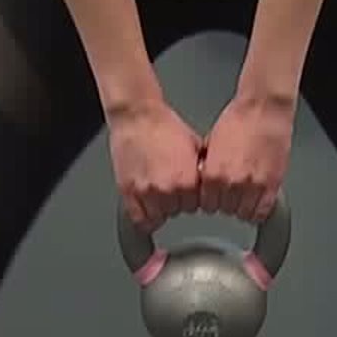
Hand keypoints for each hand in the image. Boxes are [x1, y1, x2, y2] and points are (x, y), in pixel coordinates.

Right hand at [109, 101, 205, 232]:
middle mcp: (167, 189)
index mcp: (187, 180)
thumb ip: (201, 171)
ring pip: (158, 217)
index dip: (193, 196)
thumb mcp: (195, 147)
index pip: (197, 204)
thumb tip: (209, 183)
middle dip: (177, 201)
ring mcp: (146, 192)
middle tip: (171, 187)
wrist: (137, 116)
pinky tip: (147, 210)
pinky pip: (139, 219)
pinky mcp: (128, 192)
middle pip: (178, 211)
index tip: (189, 190)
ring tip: (159, 194)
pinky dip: (144, 218)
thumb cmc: (164, 126)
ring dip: (160, 209)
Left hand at [199, 94, 294, 223]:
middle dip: (225, 203)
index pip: (207, 204)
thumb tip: (205, 182)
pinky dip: (258, 211)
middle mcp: (232, 183)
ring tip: (243, 197)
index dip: (211, 200)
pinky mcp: (272, 185)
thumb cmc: (238, 120)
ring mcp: (254, 186)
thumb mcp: (210, 145)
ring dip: (242, 208)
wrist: (264, 109)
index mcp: (213, 174)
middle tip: (229, 194)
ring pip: (244, 214)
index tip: (214, 197)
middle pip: (224, 210)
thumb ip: (208, 168)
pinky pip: (263, 211)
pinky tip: (255, 202)